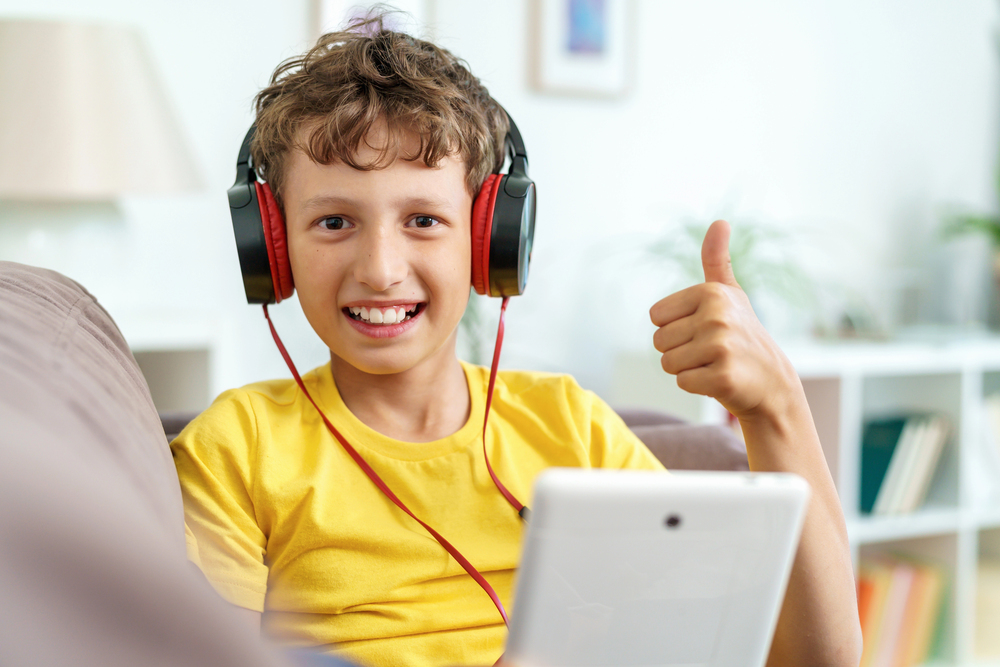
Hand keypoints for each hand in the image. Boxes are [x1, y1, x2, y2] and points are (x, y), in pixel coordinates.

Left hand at [649, 220, 795, 418]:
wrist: (772, 382)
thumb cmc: (742, 335)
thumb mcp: (730, 293)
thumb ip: (717, 259)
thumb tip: (720, 221)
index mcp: (710, 292)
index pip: (656, 317)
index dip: (674, 328)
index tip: (703, 330)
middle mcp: (716, 315)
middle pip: (659, 342)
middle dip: (680, 351)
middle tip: (711, 351)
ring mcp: (721, 346)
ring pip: (668, 364)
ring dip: (687, 369)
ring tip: (715, 364)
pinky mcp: (723, 377)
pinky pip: (683, 382)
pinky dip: (698, 385)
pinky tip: (720, 379)